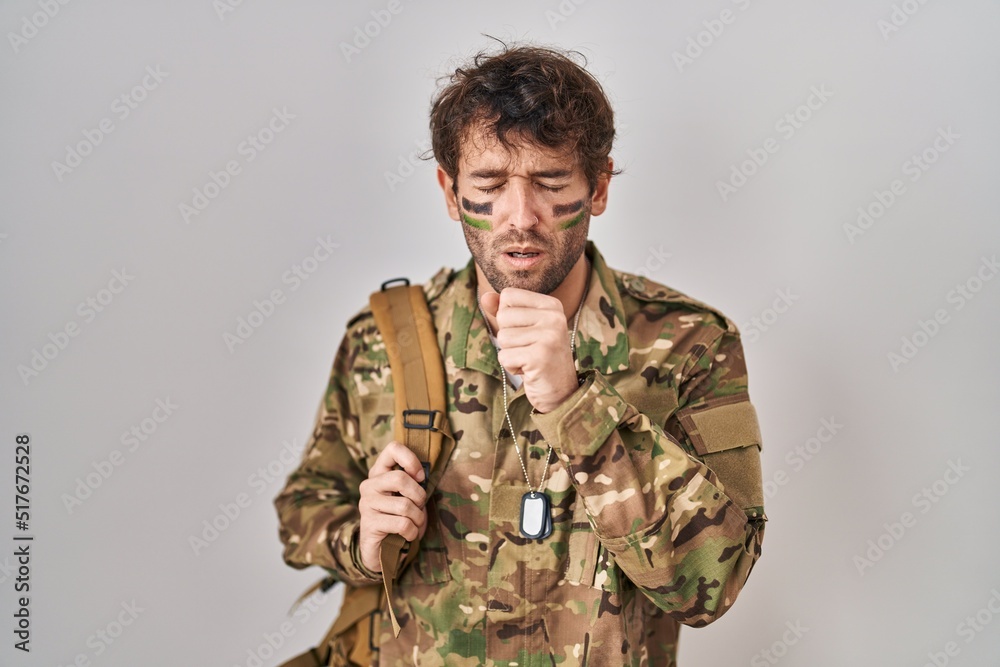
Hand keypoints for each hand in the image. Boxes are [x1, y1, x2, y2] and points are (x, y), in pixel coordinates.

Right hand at [357, 441, 427, 573]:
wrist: (381, 550)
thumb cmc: (399, 518)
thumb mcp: (408, 497)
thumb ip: (413, 483)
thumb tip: (424, 476)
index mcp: (379, 472)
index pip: (393, 449)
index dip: (411, 460)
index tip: (420, 476)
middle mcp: (369, 485)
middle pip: (400, 478)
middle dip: (419, 496)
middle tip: (419, 506)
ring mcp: (366, 504)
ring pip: (404, 505)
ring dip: (418, 518)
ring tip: (415, 524)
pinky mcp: (369, 524)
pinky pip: (402, 524)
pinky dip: (413, 532)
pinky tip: (409, 535)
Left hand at [479, 288, 578, 413]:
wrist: (561, 392)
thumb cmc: (538, 356)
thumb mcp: (523, 328)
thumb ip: (504, 310)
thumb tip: (485, 296)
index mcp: (552, 305)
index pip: (508, 296)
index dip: (508, 317)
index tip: (527, 332)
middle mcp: (554, 317)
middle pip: (503, 316)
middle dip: (508, 338)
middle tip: (529, 349)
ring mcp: (549, 336)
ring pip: (502, 337)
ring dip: (510, 353)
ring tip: (529, 359)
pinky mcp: (540, 356)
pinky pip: (504, 356)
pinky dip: (511, 367)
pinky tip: (529, 370)